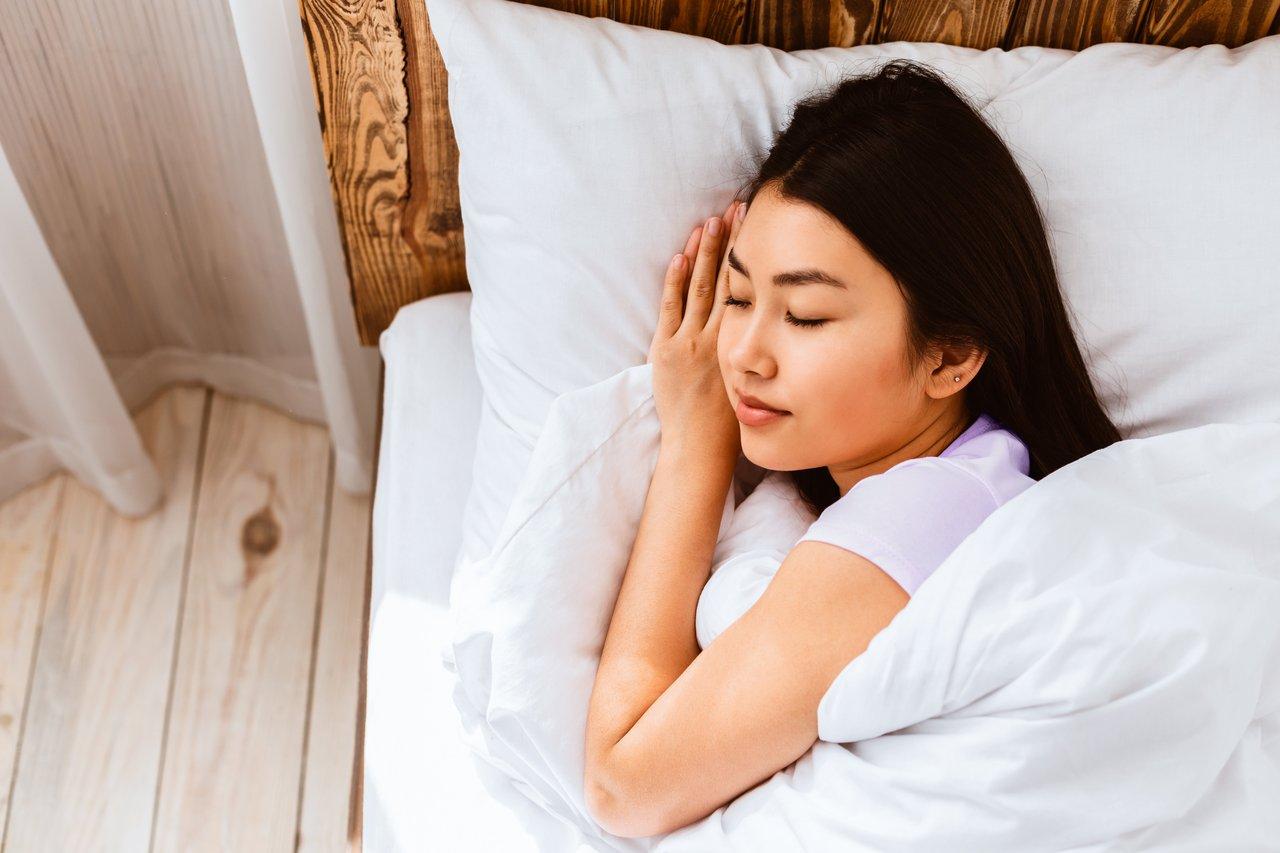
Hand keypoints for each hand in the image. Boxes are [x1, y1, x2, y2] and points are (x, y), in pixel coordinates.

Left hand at [648, 197, 745, 465]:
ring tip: (710, 221)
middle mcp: (718, 337)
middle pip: (726, 279)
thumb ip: (759, 354)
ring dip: (704, 252)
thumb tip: (776, 332)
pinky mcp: (665, 349)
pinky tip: (680, 256)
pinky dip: (676, 281)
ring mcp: (689, 342)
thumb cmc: (729, 421)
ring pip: (700, 288)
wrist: (699, 446)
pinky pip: (671, 308)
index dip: (750, 257)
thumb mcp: (753, 380)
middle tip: (735, 208)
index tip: (756, 228)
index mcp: (741, 343)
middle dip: (730, 242)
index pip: (748, 288)